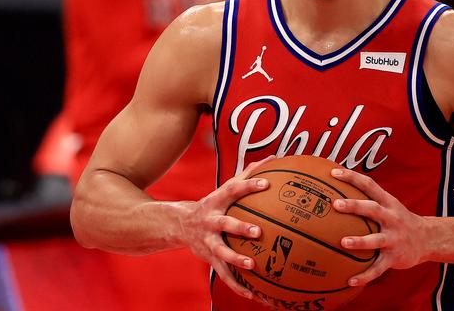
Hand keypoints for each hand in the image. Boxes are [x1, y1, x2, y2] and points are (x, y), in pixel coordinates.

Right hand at [179, 156, 275, 299]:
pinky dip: (238, 285)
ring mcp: (208, 241)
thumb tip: (274, 158)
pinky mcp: (209, 258)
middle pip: (225, 224)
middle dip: (240, 228)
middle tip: (258, 232)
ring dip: (236, 260)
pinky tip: (254, 295)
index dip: (249, 186)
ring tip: (252, 265)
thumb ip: (248, 173)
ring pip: (222, 253)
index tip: (266, 184)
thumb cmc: (212, 203)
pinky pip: (224, 275)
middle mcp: (211, 221)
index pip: (233, 190)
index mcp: (217, 201)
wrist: (179, 224)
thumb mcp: (225, 188)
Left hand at [331, 168, 426, 286]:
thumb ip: (368, 198)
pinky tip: (350, 280)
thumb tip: (338, 190)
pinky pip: (378, 267)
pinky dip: (365, 275)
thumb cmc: (399, 219)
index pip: (369, 184)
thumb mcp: (388, 204)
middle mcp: (391, 218)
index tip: (334, 172)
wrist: (427, 239)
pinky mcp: (395, 257)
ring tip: (343, 243)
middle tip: (336, 204)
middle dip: (354, 206)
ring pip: (376, 239)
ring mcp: (394, 238)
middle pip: (372, 209)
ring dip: (360, 241)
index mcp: (387, 202)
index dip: (352, 177)